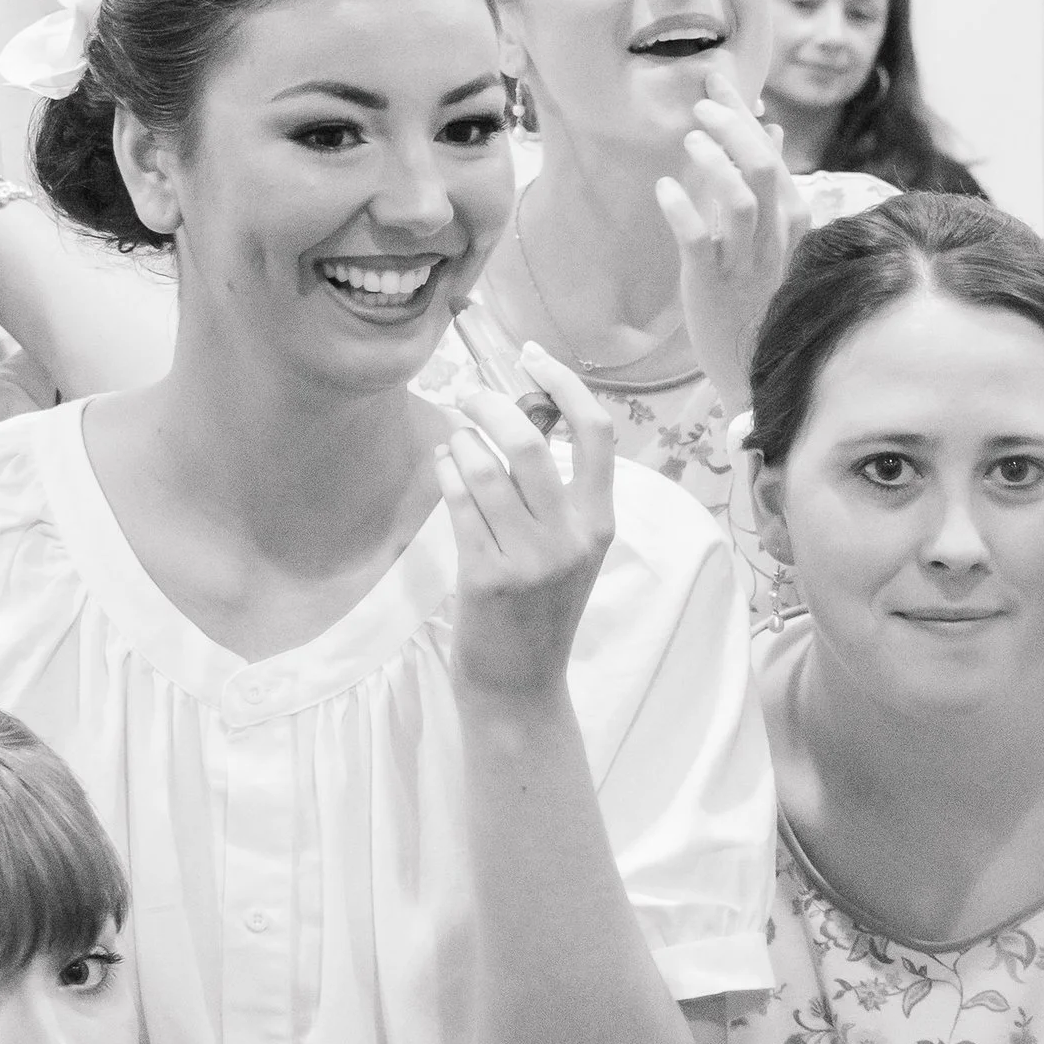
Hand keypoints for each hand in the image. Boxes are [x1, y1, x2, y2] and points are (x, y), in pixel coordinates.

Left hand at [436, 347, 615, 702]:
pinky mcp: (486, 576)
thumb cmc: (540, 609)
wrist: (521, 687)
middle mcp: (571, 537)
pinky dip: (447, 471)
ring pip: (487, 468)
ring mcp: (529, 558)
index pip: (597, 433)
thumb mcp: (566, 549)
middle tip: (468, 395)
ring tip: (454, 439)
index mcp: (600, 524)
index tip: (533, 356)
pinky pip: (460, 502)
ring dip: (462, 440)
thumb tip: (524, 408)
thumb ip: (553, 487)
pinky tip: (444, 464)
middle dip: (492, 405)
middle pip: (531, 441)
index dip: (565, 384)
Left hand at [654, 93, 806, 410]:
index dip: (742, 113)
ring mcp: (746, 262)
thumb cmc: (756, 297)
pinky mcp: (713, 285)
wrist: (751, 369)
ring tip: (689, 139)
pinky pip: (700, 241)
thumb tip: (771, 129)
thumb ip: (769, 183)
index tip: (717, 77)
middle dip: (733, 128)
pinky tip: (664, 187)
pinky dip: (682, 209)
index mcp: (791, 220)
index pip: (772, 154)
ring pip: (740, 200)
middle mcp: (775, 237)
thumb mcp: (769, 236)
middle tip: (701, 104)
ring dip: (715, 162)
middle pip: (764, 168)